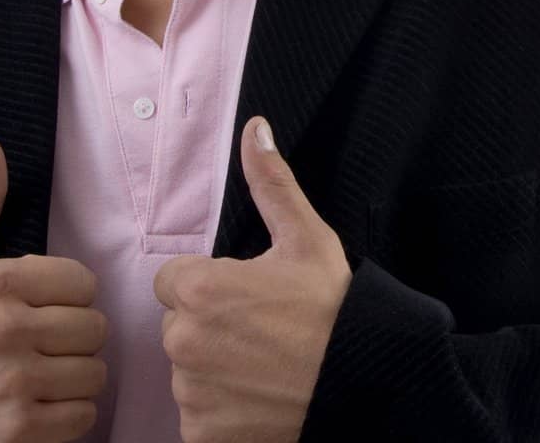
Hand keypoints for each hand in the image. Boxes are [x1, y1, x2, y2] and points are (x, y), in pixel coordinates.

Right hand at [0, 138, 109, 442]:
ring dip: (73, 379)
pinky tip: (37, 407)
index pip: (84, 283)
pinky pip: (83, 417)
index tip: (41, 308)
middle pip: (95, 328)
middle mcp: (6, 330)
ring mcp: (12, 384)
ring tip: (40, 376)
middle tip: (42, 345)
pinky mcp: (17, 431)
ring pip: (94, 373)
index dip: (67, 298)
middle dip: (73, 338)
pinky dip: (68, 417)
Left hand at [154, 116, 352, 442]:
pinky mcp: (202, 434)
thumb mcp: (308, 240)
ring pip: (187, 371)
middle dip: (209, 327)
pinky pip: (196, 416)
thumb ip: (271, 184)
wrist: (365, 382)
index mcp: (201, 291)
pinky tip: (257, 396)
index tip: (246, 296)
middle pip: (178, 326)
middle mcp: (185, 343)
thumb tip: (255, 129)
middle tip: (260, 331)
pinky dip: (220, 410)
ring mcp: (192, 393)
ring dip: (214, 369)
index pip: (174, 282)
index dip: (210, 286)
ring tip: (263, 365)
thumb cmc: (335, 310)